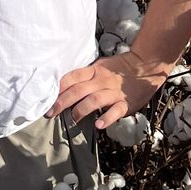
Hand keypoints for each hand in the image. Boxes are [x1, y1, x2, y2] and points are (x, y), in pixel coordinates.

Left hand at [45, 52, 169, 129]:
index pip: (72, 77)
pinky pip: (116, 110)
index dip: (58, 88)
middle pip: (78, 90)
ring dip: (81, 110)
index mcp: (93, 70)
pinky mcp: (126, 102)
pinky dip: (107, 118)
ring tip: (73, 119)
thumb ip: (84, 77)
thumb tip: (63, 87)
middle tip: (50, 113)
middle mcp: (101, 80)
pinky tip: (99, 125)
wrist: (145, 65)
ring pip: (94, 99)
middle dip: (62, 102)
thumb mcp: (99, 67)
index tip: (46, 98)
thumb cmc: (118, 68)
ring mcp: (114, 91)